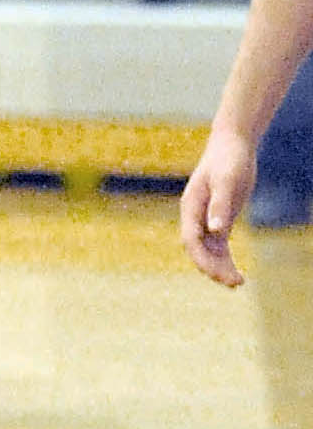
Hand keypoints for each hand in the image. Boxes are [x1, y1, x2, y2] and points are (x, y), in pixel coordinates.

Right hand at [181, 125, 256, 285]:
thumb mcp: (227, 180)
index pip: (191, 240)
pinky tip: (237, 273)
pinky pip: (220, 246)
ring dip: (220, 268)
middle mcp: (195, 217)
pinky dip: (226, 260)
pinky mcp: (220, 219)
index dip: (202, 258)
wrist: (233, 144)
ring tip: (238, 283)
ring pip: (209, 251)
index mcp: (190, 207)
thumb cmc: (229, 159)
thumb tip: (216, 231)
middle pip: (198, 250)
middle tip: (233, 283)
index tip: (219, 273)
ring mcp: (206, 219)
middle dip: (213, 268)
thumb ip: (220, 205)